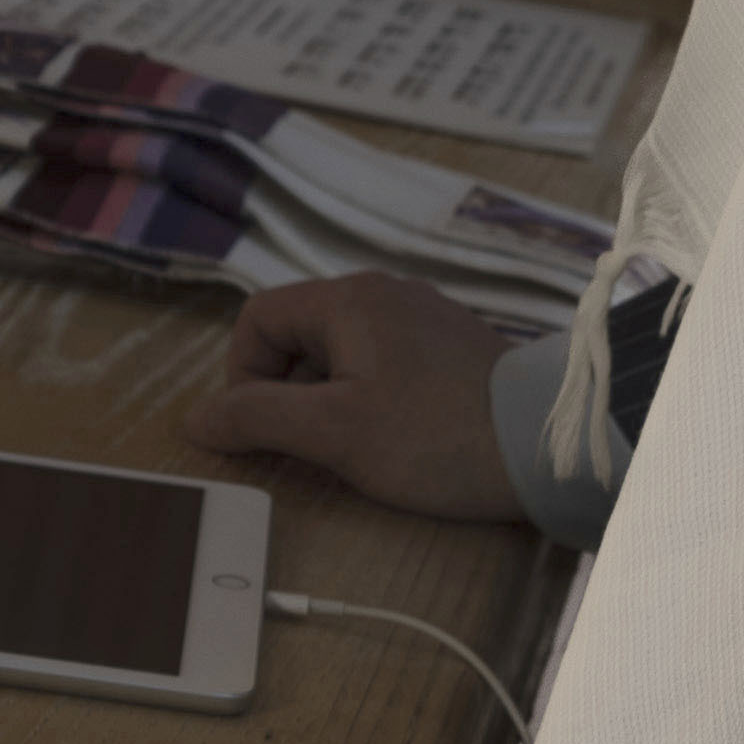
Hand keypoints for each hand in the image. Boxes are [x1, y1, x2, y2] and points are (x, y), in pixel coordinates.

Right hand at [182, 272, 525, 521]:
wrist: (549, 444)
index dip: (240, 375)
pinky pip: (384, 363)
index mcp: (349, 299)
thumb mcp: (334, 432)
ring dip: (327, 400)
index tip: (260, 430)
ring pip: (341, 352)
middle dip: (285, 392)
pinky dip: (369, 398)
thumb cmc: (436, 436)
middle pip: (299, 334)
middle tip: (306, 449)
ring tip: (353, 450)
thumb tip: (195, 418)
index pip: (257, 318)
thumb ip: (257, 419)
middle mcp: (385, 293)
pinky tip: (396, 440)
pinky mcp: (452, 347)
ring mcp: (424, 317)